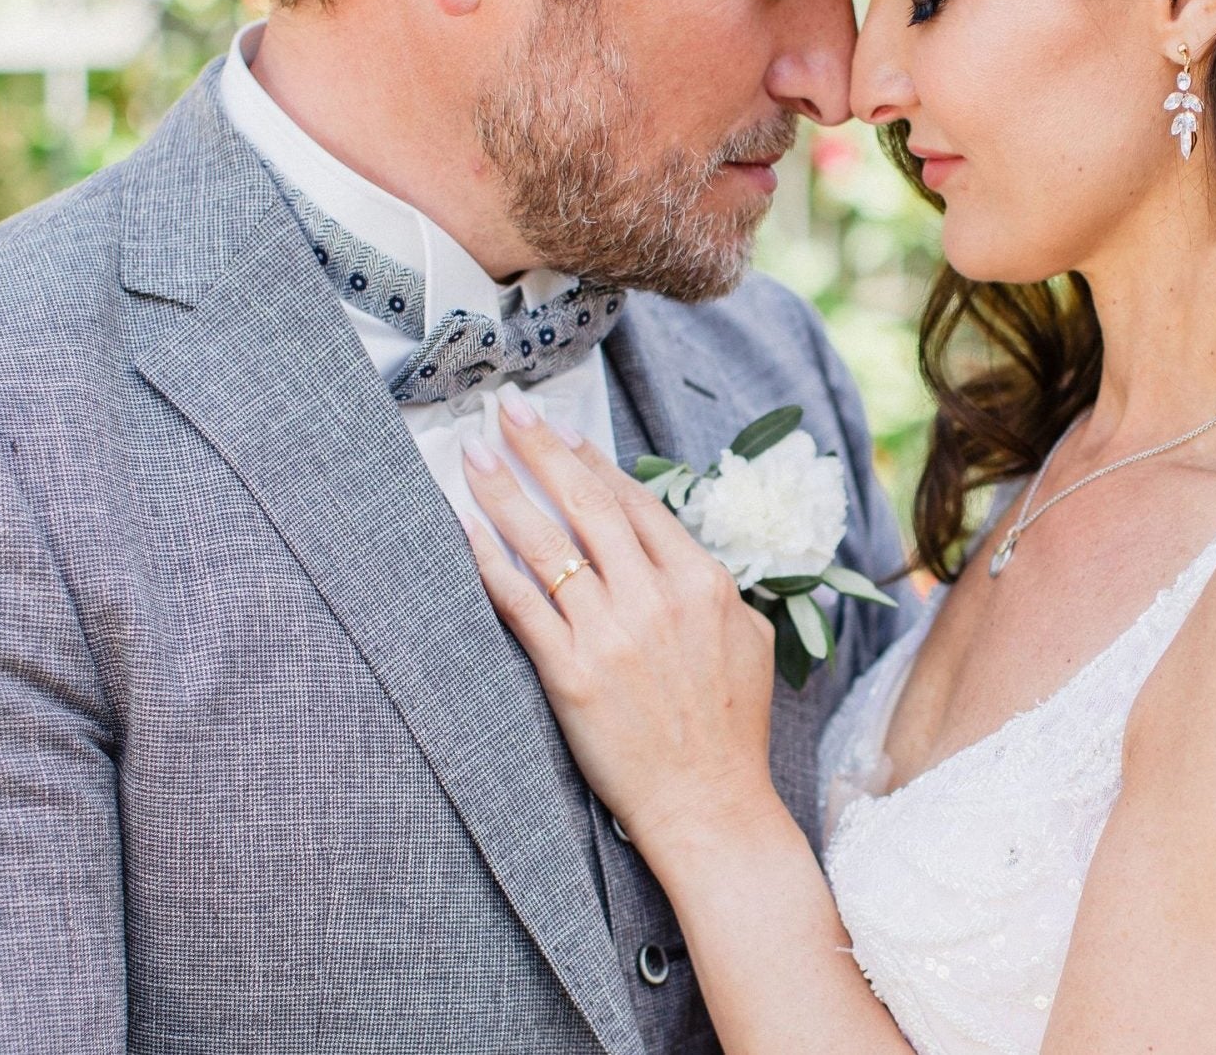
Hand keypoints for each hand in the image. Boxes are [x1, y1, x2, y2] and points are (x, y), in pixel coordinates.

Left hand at [462, 390, 781, 864]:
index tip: (562, 430)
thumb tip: (678, 550)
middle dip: (541, 449)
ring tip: (472, 455)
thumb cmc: (733, 726)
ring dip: (505, 492)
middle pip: (586, 505)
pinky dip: (490, 562)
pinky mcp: (571, 674)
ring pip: (546, 544)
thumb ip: (714, 585)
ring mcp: (611, 634)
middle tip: (506, 409)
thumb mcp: (750, 636)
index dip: (593, 461)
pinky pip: (521, 604)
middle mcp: (655, 597)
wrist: (710, 805)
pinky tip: (466, 531)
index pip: (636, 503)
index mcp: (702, 581)